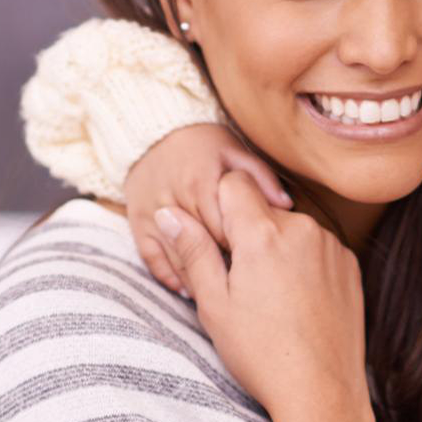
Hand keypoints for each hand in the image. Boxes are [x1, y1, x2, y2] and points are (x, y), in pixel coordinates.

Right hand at [122, 123, 291, 293]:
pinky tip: (189, 291)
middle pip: (209, 243)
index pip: (231, 227)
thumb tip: (285, 202)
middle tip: (245, 283)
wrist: (150, 127)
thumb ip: (259, 178)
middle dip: (226, 262)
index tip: (259, 259)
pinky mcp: (136, 223)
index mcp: (204, 183)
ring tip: (222, 293)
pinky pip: (153, 259)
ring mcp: (152, 213)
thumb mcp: (236, 150)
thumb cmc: (203, 141)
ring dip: (199, 276)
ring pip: (180, 257)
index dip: (245, 245)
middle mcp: (179, 199)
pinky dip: (171, 277)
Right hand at [151, 172, 367, 419]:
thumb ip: (193, 251)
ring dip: (278, 248)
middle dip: (248, 233)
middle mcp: (303, 228)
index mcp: (263, 234)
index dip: (220, 207)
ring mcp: (332, 245)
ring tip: (272, 298)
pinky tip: (298, 301)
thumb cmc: (261, 352)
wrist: (321, 389)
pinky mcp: (350, 264)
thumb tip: (170, 213)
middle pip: (264, 209)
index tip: (219, 242)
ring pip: (292, 228)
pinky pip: (318, 248)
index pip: (234, 183)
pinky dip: (305, 263)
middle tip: (242, 282)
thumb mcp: (214, 304)